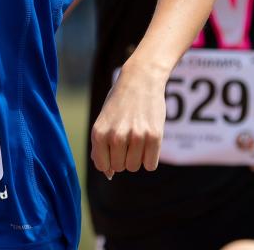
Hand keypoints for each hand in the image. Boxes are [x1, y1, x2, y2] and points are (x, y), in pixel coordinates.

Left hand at [90, 63, 164, 179]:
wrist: (140, 79)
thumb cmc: (119, 102)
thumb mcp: (103, 121)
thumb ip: (100, 147)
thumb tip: (108, 174)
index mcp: (99, 133)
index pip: (103, 166)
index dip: (110, 159)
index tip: (114, 146)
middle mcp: (115, 136)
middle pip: (120, 167)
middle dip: (124, 156)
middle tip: (128, 136)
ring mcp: (136, 136)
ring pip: (135, 166)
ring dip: (137, 156)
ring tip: (137, 136)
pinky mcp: (154, 136)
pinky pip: (150, 165)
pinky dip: (150, 157)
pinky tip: (148, 140)